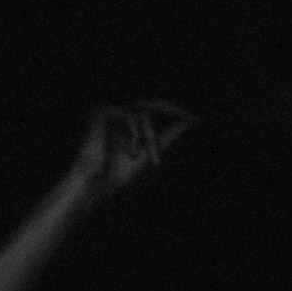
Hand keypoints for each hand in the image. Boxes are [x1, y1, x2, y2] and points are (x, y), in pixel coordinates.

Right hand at [67, 99, 197, 204]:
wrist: (95, 185)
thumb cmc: (119, 174)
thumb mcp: (150, 153)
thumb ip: (166, 136)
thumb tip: (189, 122)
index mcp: (132, 122)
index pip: (158, 109)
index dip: (177, 111)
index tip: (197, 118)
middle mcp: (122, 112)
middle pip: (154, 105)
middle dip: (174, 114)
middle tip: (193, 119)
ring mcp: (112, 110)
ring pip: (144, 114)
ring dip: (152, 140)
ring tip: (153, 163)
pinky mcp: (103, 111)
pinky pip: (130, 115)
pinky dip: (135, 135)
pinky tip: (130, 153)